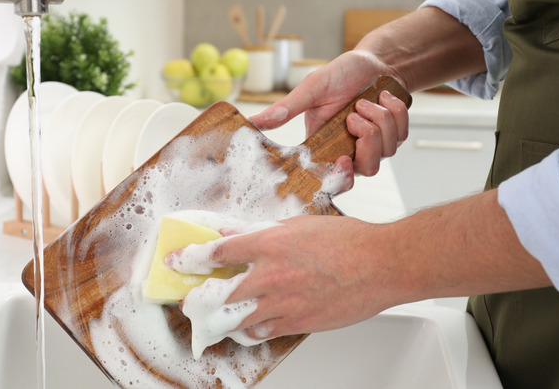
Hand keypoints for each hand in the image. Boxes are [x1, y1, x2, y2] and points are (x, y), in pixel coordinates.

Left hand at [168, 215, 399, 339]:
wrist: (381, 265)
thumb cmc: (348, 241)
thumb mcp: (299, 225)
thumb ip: (260, 231)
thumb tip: (233, 232)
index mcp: (269, 245)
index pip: (217, 252)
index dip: (191, 257)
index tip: (177, 261)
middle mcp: (271, 276)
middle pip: (219, 294)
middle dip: (197, 299)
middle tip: (188, 300)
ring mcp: (284, 303)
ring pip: (237, 320)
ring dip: (219, 320)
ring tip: (210, 319)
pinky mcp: (299, 323)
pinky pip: (263, 333)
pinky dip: (250, 331)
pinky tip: (247, 327)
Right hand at [248, 50, 408, 175]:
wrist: (375, 61)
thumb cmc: (341, 73)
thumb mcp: (312, 88)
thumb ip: (287, 108)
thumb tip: (253, 122)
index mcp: (324, 144)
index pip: (331, 177)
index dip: (340, 178)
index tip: (343, 160)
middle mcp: (349, 150)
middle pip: (367, 169)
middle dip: (368, 140)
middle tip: (355, 116)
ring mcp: (374, 145)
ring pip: (387, 150)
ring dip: (380, 118)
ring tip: (366, 100)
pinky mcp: (394, 136)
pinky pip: (400, 134)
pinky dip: (394, 110)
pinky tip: (383, 97)